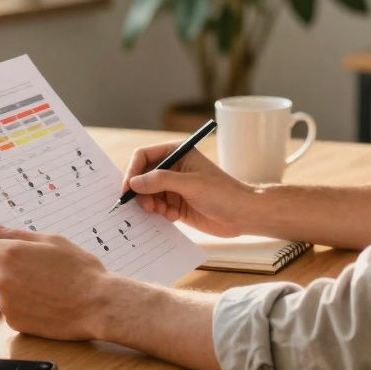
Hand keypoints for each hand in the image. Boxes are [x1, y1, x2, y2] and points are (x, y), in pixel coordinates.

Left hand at [0, 224, 116, 340]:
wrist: (97, 304)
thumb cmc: (80, 269)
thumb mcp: (53, 241)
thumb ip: (19, 234)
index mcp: (10, 254)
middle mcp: (3, 279)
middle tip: (22, 265)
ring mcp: (7, 303)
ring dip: (5, 285)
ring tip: (35, 284)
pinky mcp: (14, 322)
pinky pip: (6, 308)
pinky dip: (17, 303)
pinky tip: (40, 300)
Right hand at [120, 140, 253, 236]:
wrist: (242, 215)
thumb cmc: (222, 193)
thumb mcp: (190, 184)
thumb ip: (161, 181)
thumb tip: (133, 183)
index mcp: (177, 153)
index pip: (144, 156)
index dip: (133, 171)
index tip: (127, 189)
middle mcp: (173, 168)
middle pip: (142, 177)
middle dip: (140, 192)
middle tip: (146, 206)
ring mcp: (174, 187)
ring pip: (147, 194)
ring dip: (150, 205)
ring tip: (163, 212)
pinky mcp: (176, 205)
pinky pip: (156, 208)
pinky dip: (159, 214)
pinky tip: (173, 216)